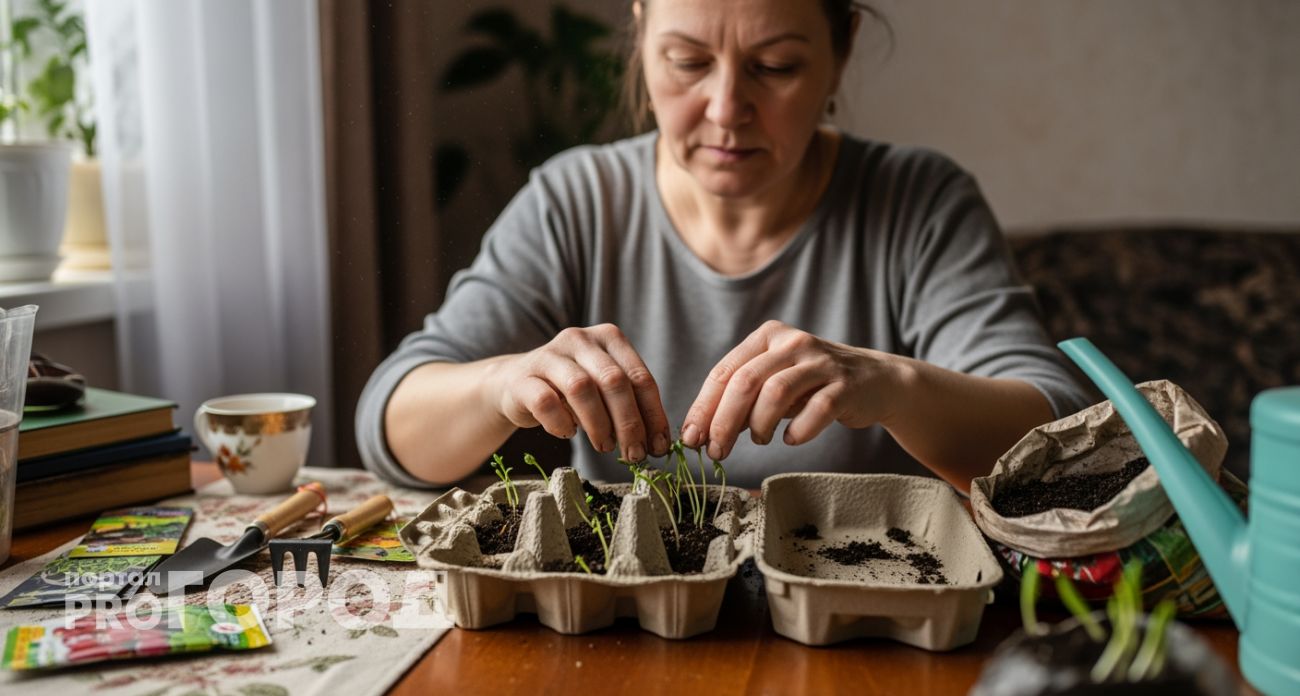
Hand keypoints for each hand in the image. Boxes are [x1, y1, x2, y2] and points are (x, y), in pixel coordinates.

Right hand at [487, 324, 671, 460]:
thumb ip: (629, 405)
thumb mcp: (604, 390)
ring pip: (581, 388)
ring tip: (604, 445)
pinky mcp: (523, 378)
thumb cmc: (570, 390)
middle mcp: (580, 339)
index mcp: (609, 338)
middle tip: (634, 454)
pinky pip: (546, 403)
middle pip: (614, 381)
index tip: (658, 446)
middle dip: (629, 423)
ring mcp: (549, 355)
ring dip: (599, 424)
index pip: (640, 377)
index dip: (653, 415)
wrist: (516, 383)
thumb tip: (656, 443)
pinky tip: (568, 433)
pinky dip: (561, 424)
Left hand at [680, 320, 901, 459]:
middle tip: (716, 451)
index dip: (704, 407)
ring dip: (759, 425)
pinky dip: (799, 430)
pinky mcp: (845, 385)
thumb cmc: (813, 386)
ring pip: (776, 392)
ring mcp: (821, 361)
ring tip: (759, 440)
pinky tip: (792, 438)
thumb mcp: (774, 384)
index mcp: (768, 336)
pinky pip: (816, 409)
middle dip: (723, 421)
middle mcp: (792, 342)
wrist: (875, 381)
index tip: (690, 438)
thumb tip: (701, 433)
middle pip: (745, 381)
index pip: (725, 371)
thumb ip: (741, 402)